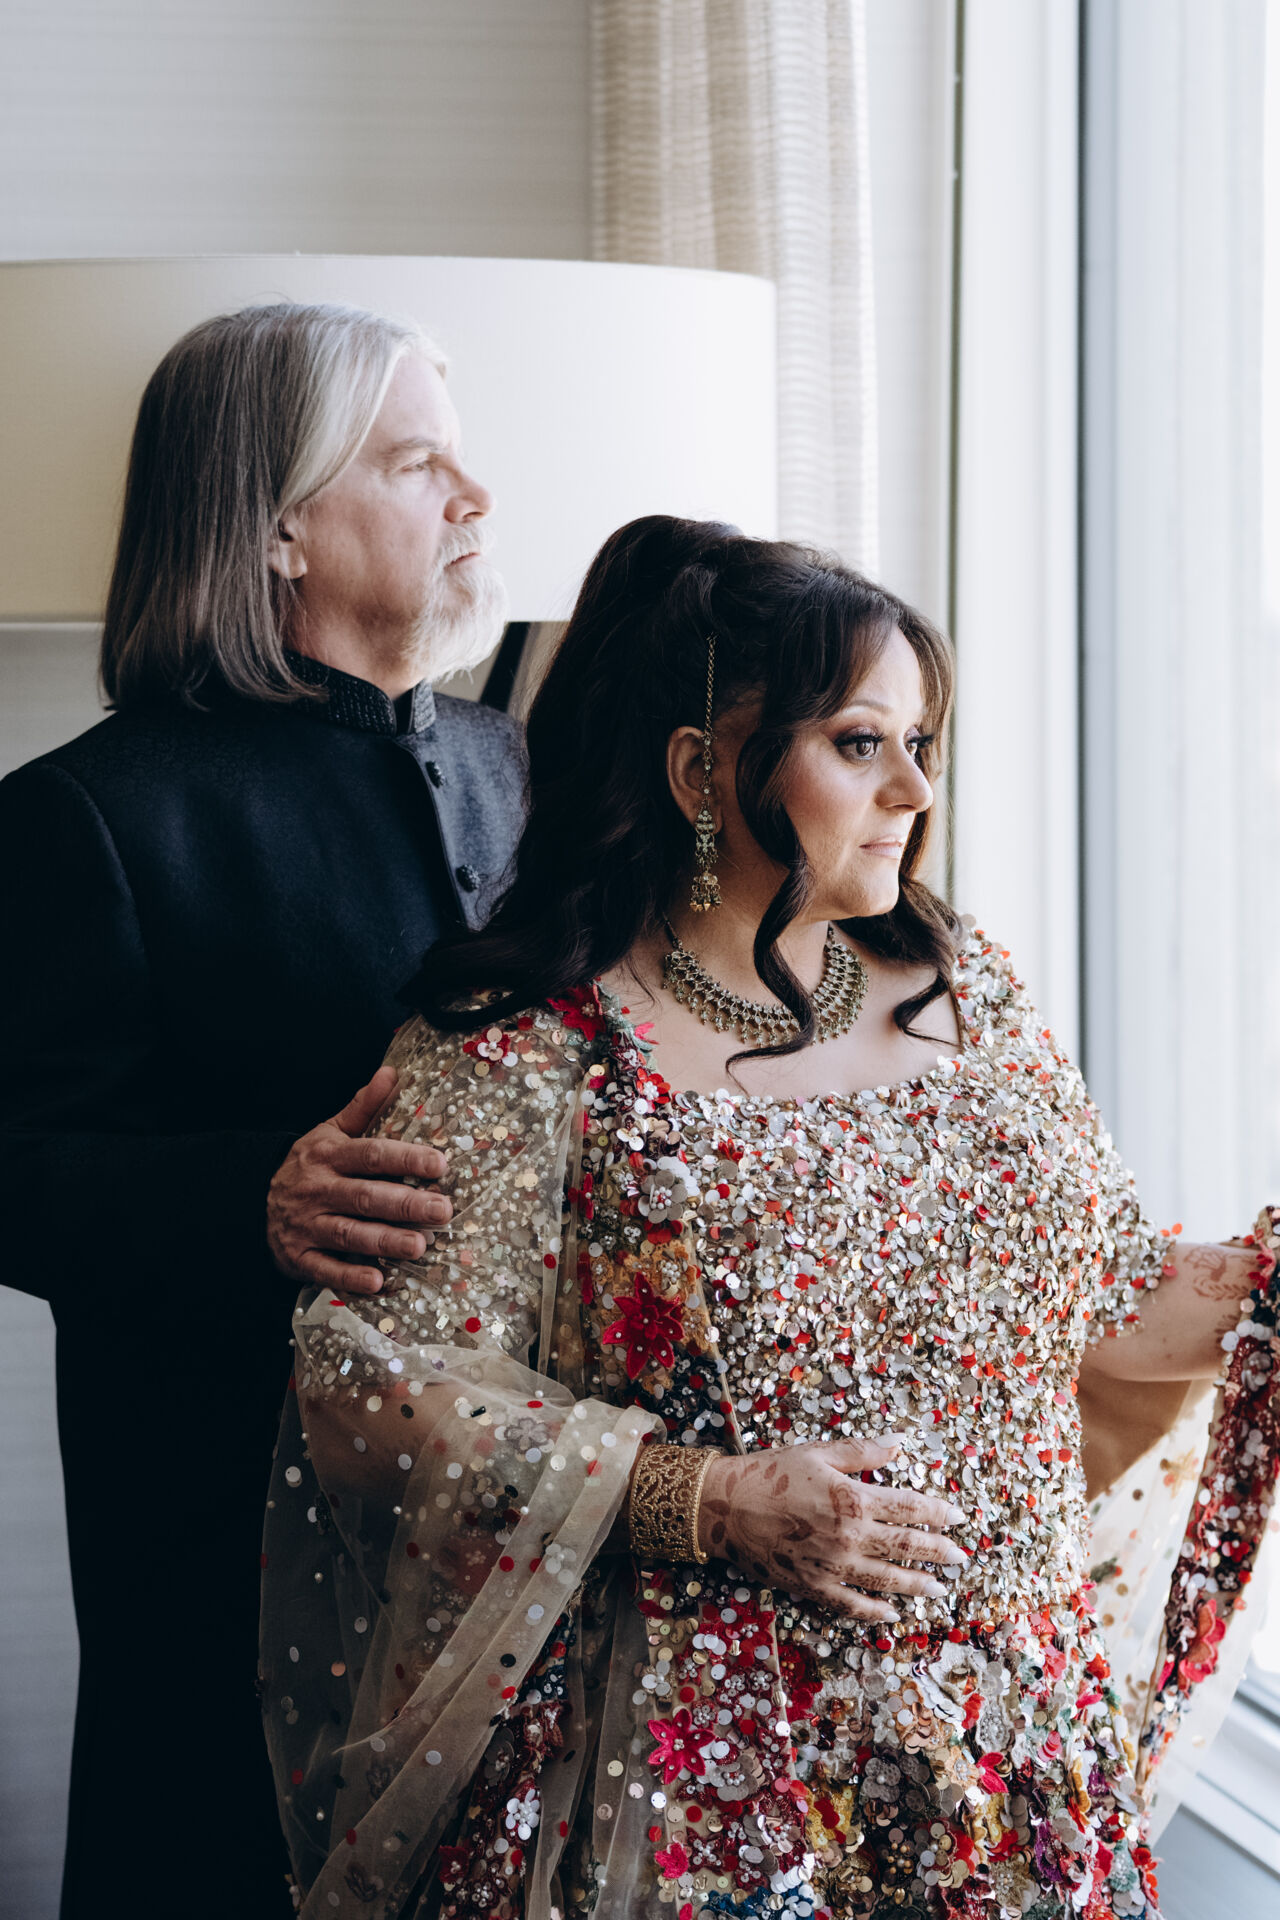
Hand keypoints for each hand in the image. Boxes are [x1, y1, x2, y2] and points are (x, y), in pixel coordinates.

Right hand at [267, 1065, 450, 1293]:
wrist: (252, 1202)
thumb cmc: (307, 1166)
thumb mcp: (328, 1131)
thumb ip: (362, 1106)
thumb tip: (391, 1073)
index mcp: (328, 1155)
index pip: (370, 1154)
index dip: (405, 1158)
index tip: (439, 1164)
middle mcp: (317, 1189)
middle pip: (365, 1196)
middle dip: (405, 1204)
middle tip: (443, 1210)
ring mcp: (306, 1225)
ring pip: (349, 1234)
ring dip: (385, 1241)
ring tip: (419, 1245)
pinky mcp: (298, 1257)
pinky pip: (325, 1269)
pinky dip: (350, 1277)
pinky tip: (378, 1282)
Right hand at [697, 1436, 966, 1621]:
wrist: (725, 1507)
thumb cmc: (771, 1474)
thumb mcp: (819, 1452)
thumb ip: (863, 1451)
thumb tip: (901, 1440)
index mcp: (853, 1498)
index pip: (909, 1508)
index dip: (937, 1512)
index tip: (959, 1517)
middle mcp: (849, 1536)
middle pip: (906, 1546)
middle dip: (938, 1551)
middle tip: (961, 1557)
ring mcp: (833, 1566)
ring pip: (887, 1580)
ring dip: (917, 1584)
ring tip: (940, 1589)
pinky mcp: (813, 1587)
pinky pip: (852, 1605)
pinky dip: (875, 1612)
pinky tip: (892, 1614)